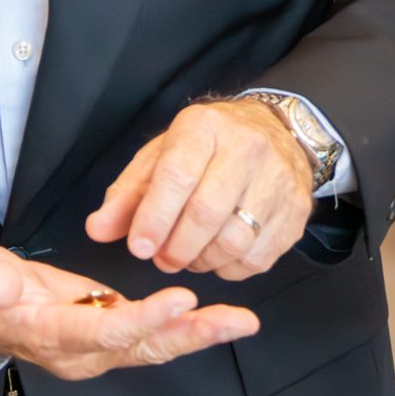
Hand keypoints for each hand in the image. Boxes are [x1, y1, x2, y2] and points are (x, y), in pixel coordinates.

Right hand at [0, 245, 257, 380]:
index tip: (180, 299)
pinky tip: (213, 317)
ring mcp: (96, 346)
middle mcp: (80, 351)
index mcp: (50, 336)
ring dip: (198, 333)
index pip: (104, 332)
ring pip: (154, 345)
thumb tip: (1, 283)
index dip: (143, 318)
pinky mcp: (106, 332)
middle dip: (191, 336)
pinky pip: (152, 335)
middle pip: (142, 348)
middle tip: (234, 322)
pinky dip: (184, 326)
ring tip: (239, 321)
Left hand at [85, 99, 313, 279]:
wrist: (273, 132)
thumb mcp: (161, 157)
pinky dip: (231, 268)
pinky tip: (220, 255)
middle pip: (207, 213)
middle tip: (162, 258)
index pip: (177, 176)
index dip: (154, 218)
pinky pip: (259, 257)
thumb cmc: (207, 148)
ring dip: (203, 261)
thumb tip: (97, 230)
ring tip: (190, 255)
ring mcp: (279, 179)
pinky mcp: (297, 210)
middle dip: (176, 248)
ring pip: (234, 240)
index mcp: (205, 127)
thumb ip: (127, 194)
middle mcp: (248, 147)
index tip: (139, 247)